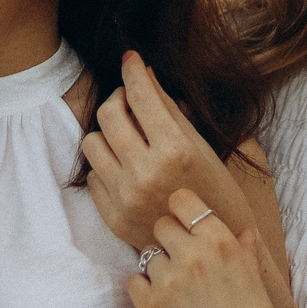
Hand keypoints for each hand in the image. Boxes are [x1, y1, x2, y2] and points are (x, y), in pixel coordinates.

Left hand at [83, 52, 255, 251]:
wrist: (210, 249)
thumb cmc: (214, 193)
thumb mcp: (201, 147)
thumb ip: (170, 110)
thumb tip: (145, 74)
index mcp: (176, 151)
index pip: (143, 96)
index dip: (133, 70)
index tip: (130, 58)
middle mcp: (146, 173)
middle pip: (109, 113)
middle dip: (119, 99)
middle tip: (131, 102)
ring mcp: (125, 197)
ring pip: (92, 142)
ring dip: (108, 133)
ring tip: (127, 138)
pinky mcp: (112, 216)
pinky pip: (92, 175)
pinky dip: (107, 165)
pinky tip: (128, 169)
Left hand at [125, 190, 287, 307]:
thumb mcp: (257, 284)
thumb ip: (244, 254)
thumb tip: (246, 233)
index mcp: (221, 242)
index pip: (183, 200)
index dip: (181, 209)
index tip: (184, 221)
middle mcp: (192, 254)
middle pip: (161, 225)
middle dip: (169, 239)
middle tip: (182, 262)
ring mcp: (168, 279)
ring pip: (148, 255)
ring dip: (158, 267)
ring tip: (178, 292)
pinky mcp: (149, 305)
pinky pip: (133, 281)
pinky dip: (143, 289)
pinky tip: (162, 304)